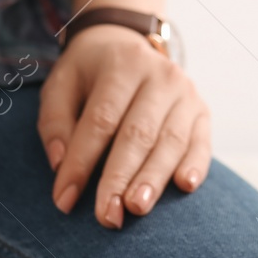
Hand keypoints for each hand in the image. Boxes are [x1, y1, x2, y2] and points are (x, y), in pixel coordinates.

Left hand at [36, 25, 209, 228]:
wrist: (125, 43)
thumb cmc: (89, 74)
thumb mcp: (61, 86)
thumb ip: (55, 123)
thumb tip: (61, 165)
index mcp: (122, 64)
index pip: (101, 119)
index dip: (82, 161)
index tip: (64, 198)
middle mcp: (160, 75)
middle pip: (139, 133)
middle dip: (121, 177)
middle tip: (107, 214)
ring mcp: (185, 92)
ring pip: (171, 141)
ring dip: (154, 178)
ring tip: (136, 208)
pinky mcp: (201, 111)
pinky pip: (201, 142)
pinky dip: (195, 166)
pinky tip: (184, 186)